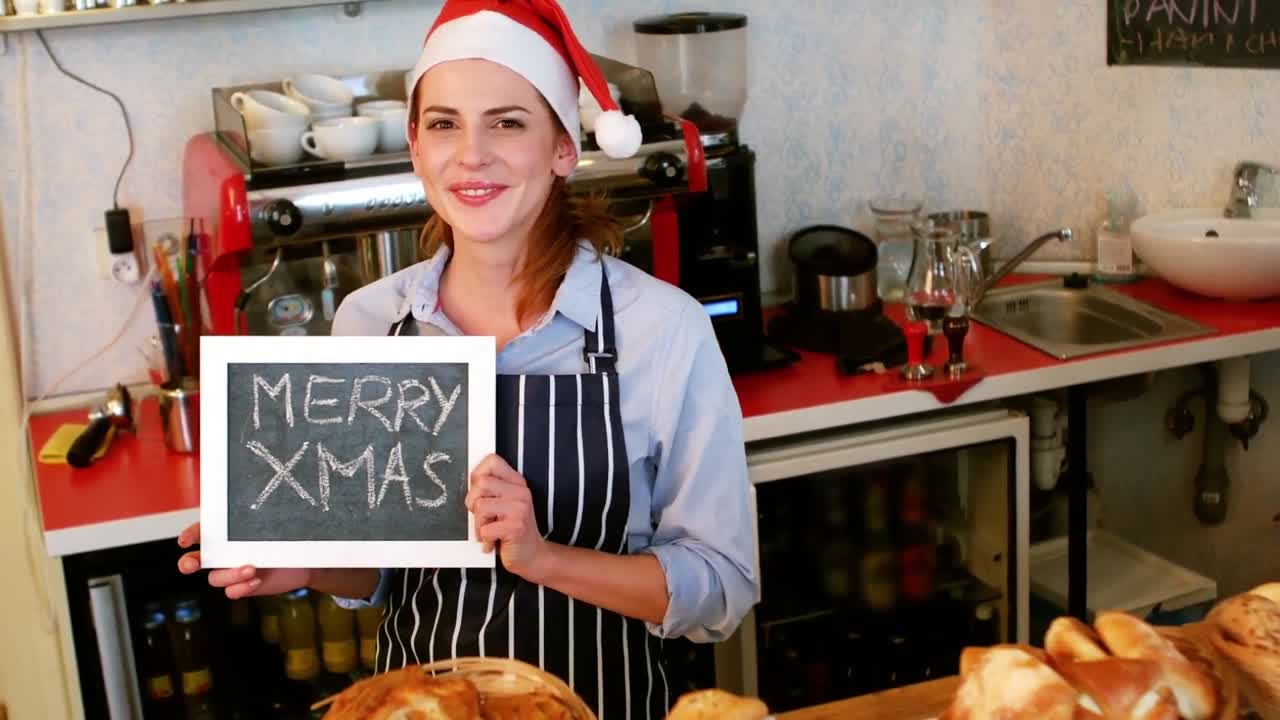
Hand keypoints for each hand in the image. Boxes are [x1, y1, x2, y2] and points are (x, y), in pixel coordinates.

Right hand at [177, 523, 310, 599]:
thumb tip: (262, 506)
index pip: (201, 532)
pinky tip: (255, 581)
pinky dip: (239, 588)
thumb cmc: (287, 539)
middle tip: (192, 565)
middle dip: (187, 563)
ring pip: (215, 577)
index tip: (186, 540)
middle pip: (195, 560)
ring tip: (251, 569)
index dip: (189, 535)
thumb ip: (261, 522)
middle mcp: (224, 554)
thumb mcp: (275, 527)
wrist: (303, 563)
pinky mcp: (242, 586)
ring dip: (229, 574)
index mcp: (226, 535)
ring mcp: (231, 571)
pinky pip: (231, 591)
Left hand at [465, 455, 549, 581]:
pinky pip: (485, 529)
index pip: (492, 460)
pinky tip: (493, 542)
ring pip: (480, 506)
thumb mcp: (504, 505)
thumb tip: (469, 482)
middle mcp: (520, 492)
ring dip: (478, 524)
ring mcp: (520, 508)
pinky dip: (485, 539)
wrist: (533, 556)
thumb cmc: (512, 531)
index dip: (477, 475)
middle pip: (480, 483)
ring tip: (489, 531)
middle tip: (482, 517)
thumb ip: (491, 491)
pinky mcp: (515, 527)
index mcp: (517, 483)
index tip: (479, 493)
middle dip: (473, 503)